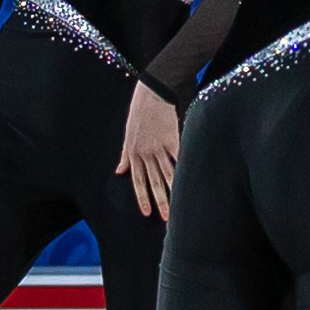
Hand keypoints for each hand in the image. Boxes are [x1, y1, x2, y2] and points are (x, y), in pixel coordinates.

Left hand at [119, 79, 182, 218]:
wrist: (152, 92)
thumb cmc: (139, 112)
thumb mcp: (127, 135)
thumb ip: (125, 155)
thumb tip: (119, 171)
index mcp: (133, 153)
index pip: (138, 180)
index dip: (143, 197)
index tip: (147, 213)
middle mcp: (145, 152)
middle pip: (154, 181)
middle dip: (160, 200)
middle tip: (167, 217)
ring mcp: (159, 146)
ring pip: (168, 172)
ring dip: (174, 189)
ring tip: (181, 203)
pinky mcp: (173, 138)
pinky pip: (179, 157)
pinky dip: (184, 168)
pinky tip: (189, 179)